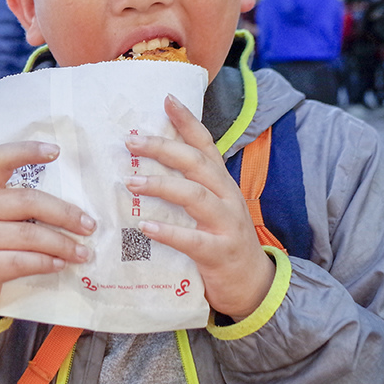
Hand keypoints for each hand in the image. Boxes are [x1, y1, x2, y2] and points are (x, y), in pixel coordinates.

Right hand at [0, 141, 96, 319]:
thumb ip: (23, 203)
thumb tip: (77, 206)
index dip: (26, 151)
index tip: (56, 151)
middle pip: (27, 201)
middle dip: (64, 213)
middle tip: (89, 225)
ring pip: (28, 235)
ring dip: (62, 244)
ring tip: (83, 252)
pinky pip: (21, 262)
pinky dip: (46, 263)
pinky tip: (61, 264)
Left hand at [124, 95, 274, 321]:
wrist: (253, 285)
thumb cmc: (221, 241)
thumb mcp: (209, 207)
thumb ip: (187, 185)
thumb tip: (145, 163)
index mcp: (221, 183)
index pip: (205, 144)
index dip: (187, 121)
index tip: (166, 98)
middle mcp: (226, 197)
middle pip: (196, 164)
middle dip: (163, 148)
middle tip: (130, 141)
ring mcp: (226, 224)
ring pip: (195, 195)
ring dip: (161, 185)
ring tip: (130, 181)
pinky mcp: (220, 253)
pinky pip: (193, 239)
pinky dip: (168, 232)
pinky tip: (144, 227)